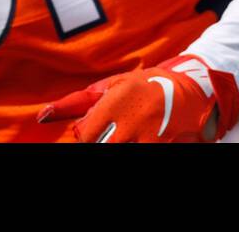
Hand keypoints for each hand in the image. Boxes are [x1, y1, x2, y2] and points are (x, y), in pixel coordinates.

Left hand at [36, 53, 238, 142]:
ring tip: (130, 135)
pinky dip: (140, 146)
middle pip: (104, 146)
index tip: (95, 136)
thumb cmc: (148, 85)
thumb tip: (42, 116)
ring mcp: (150, 135)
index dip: (88, 139)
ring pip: (122, 150)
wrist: (196, 88)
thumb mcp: (114, 85)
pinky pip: (143, 153)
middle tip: (117, 134)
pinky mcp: (165, 145)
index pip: (86, 135)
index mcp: (115, 100)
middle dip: (105, 142)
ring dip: (124, 144)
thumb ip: (79, 102)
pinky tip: (144, 137)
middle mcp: (131, 118)